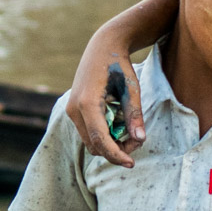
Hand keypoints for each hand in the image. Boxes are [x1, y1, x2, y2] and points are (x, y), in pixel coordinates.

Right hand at [65, 43, 143, 169]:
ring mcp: (71, 111)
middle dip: (116, 150)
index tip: (132, 163)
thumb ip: (134, 115)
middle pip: (95, 146)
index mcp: (87, 103)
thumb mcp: (131, 89)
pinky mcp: (74, 111)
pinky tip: (118, 124)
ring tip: (129, 130)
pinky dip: (104, 135)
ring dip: (110, 144)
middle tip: (137, 140)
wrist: (103, 47)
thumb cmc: (119, 65)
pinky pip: (88, 133)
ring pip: (91, 142)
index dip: (116, 155)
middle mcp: (74, 109)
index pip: (100, 140)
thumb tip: (140, 139)